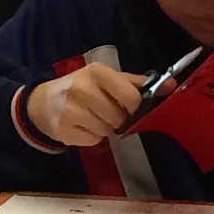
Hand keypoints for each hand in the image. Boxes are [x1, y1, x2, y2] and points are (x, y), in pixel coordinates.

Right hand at [26, 62, 146, 145]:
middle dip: (116, 119)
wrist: (42, 103)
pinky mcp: (64, 129)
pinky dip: (90, 137)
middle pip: (119, 118)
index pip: (132, 97)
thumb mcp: (107, 79)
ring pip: (106, 131)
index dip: (134, 107)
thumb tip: (171, 85)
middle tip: (104, 111)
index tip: (127, 106)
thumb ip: (138, 83)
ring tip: (90, 118)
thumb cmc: (82, 88)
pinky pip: (92, 141)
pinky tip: (80, 126)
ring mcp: (71, 110)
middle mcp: (83, 88)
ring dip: (103, 128)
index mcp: (97, 72)